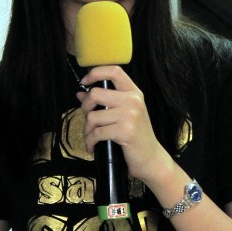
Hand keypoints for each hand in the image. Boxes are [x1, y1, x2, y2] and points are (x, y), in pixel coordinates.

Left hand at [77, 65, 169, 183]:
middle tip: (88, 119)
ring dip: (87, 130)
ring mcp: (130, 115)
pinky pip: (96, 133)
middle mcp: (133, 101)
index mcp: (134, 93)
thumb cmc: (136, 136)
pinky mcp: (125, 131)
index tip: (85, 82)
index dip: (96, 73)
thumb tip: (80, 94)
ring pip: (93, 116)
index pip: (114, 71)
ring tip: (91, 137)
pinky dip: (90, 141)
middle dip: (85, 108)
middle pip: (96, 94)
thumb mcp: (124, 114)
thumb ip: (105, 102)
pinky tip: (93, 146)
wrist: (151, 158)